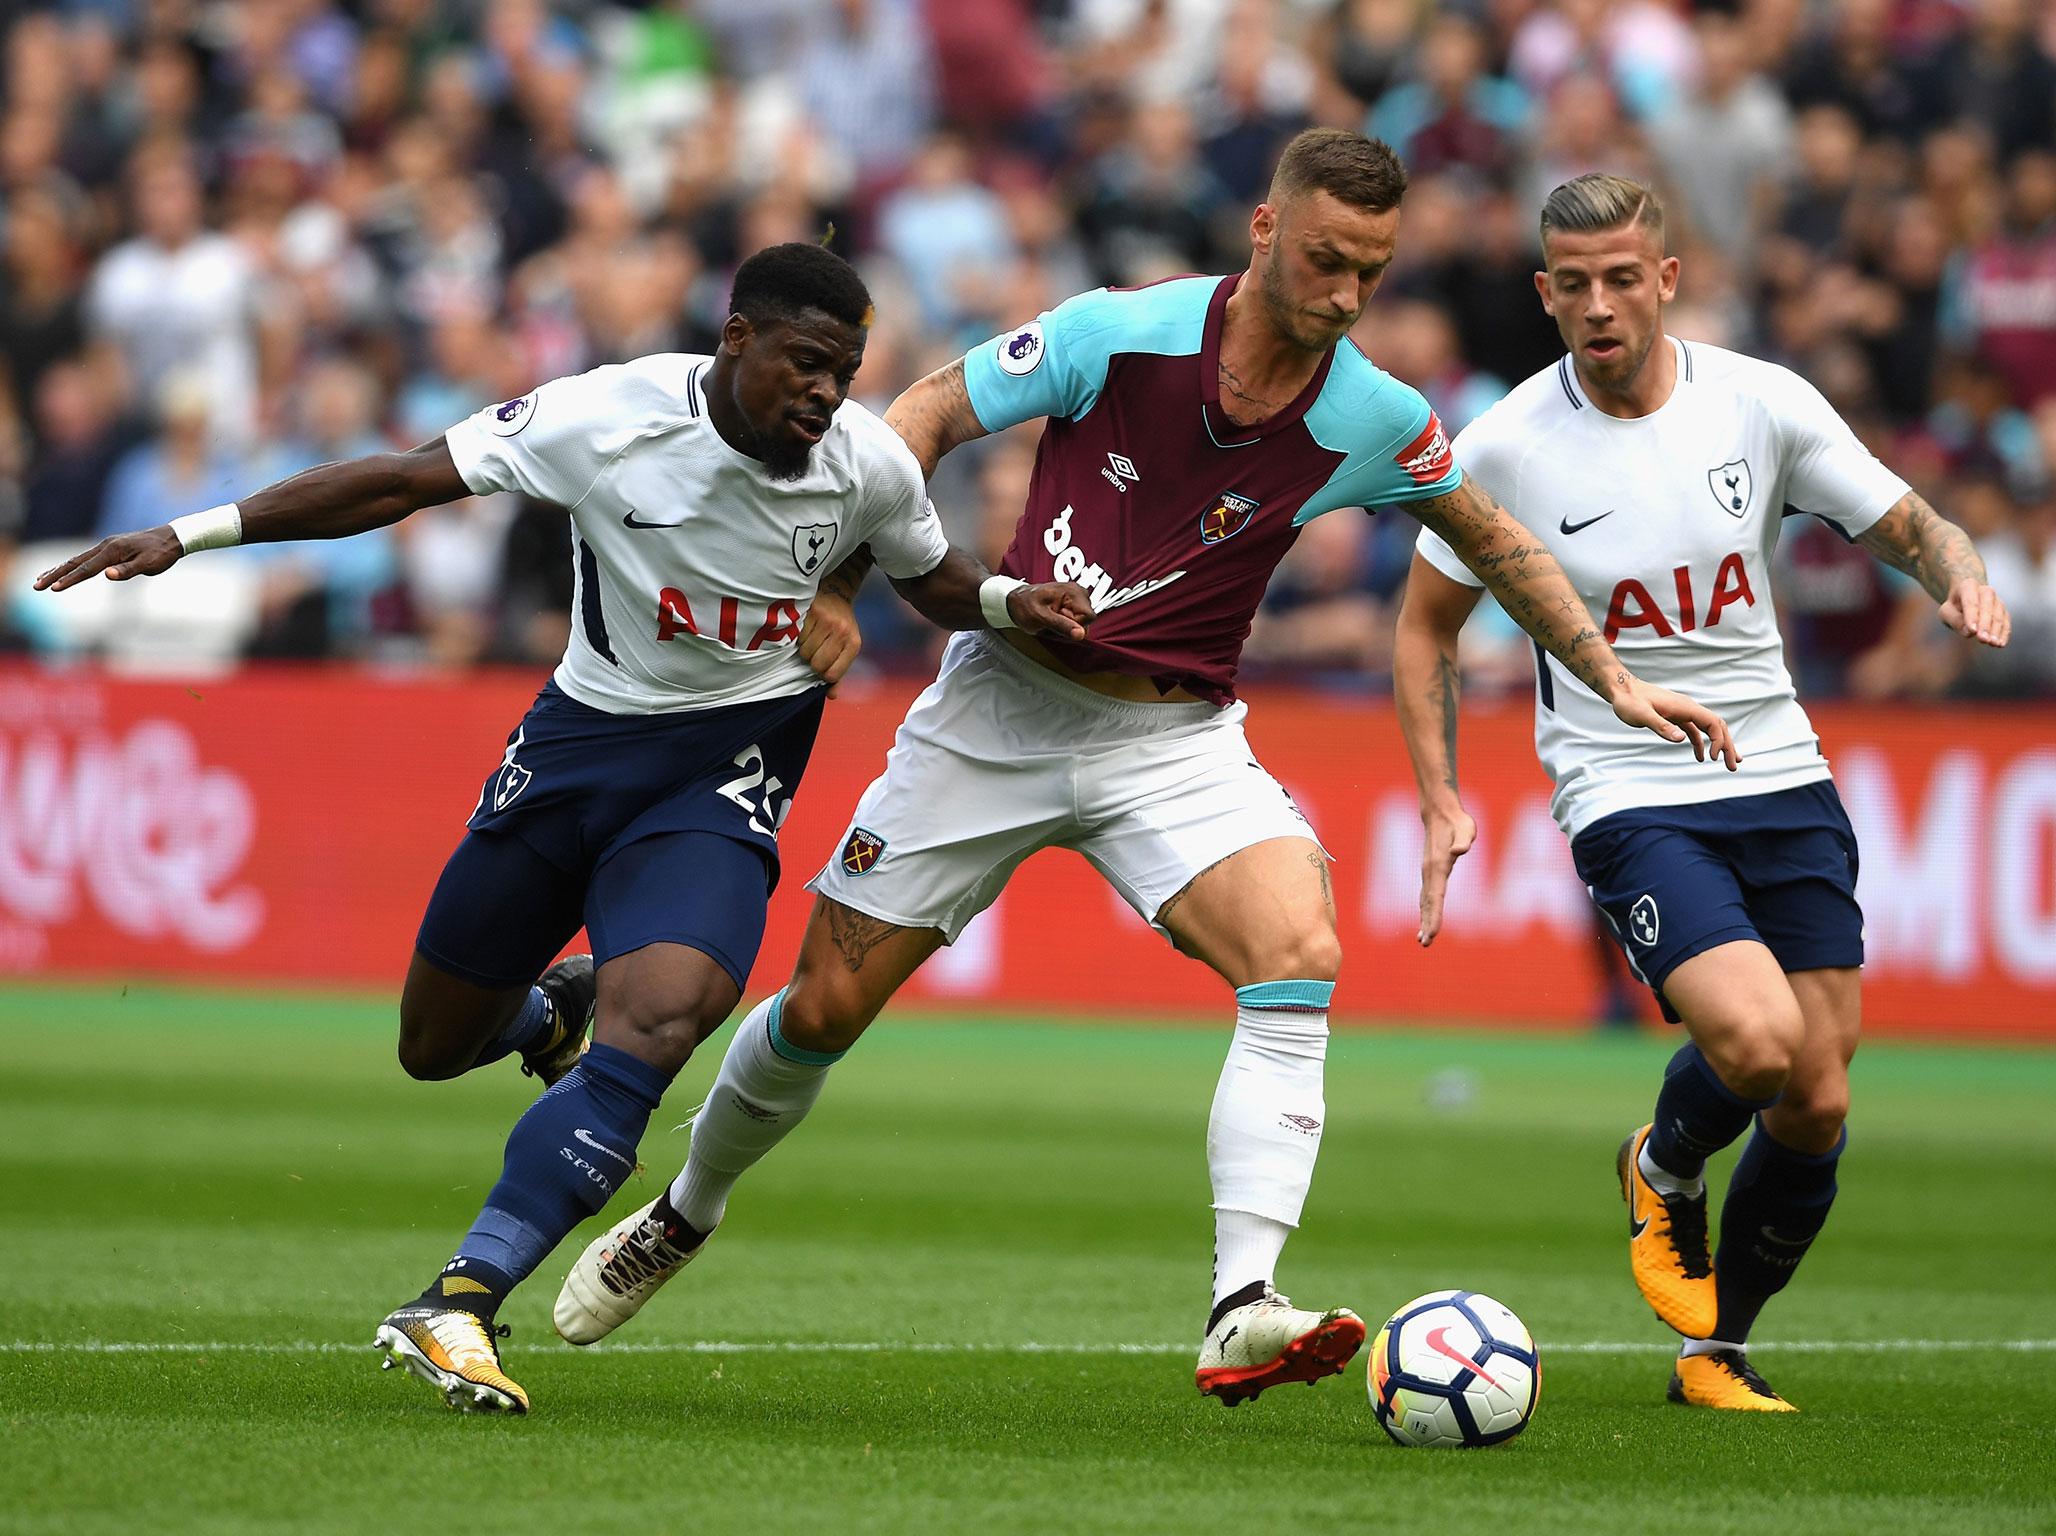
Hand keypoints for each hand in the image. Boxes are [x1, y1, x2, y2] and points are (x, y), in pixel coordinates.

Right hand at [34, 527, 183, 591]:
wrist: (172, 537)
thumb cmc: (162, 554)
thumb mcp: (149, 565)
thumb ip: (128, 571)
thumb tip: (107, 575)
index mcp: (113, 551)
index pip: (87, 569)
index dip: (70, 580)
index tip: (54, 588)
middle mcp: (105, 546)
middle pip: (74, 563)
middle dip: (55, 575)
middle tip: (36, 586)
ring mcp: (106, 546)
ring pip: (77, 559)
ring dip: (58, 570)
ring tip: (41, 579)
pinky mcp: (110, 548)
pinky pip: (86, 558)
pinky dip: (72, 565)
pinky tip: (65, 570)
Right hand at [799, 590, 861, 693]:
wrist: (837, 594)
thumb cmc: (841, 626)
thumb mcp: (847, 647)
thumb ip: (840, 671)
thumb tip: (832, 694)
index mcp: (853, 644)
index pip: (833, 674)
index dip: (824, 674)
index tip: (822, 667)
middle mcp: (842, 631)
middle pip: (817, 664)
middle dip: (812, 662)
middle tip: (815, 652)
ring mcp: (827, 621)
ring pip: (805, 651)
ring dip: (804, 649)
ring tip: (810, 639)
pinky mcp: (812, 611)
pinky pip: (798, 636)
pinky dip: (798, 637)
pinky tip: (805, 630)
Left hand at [1007, 581, 1094, 640]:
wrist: (1016, 601)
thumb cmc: (1025, 606)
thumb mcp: (1040, 618)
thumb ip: (1061, 626)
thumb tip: (1081, 634)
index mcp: (1073, 591)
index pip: (1089, 617)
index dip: (1075, 624)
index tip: (1059, 619)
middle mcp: (1079, 591)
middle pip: (1087, 620)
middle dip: (1071, 625)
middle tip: (1053, 619)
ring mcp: (1078, 596)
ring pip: (1083, 622)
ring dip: (1068, 625)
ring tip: (1053, 617)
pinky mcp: (1075, 602)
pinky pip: (1078, 620)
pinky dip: (1067, 622)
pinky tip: (1056, 617)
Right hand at [1417, 805, 1475, 946]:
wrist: (1440, 812)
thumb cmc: (1457, 821)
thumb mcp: (1466, 828)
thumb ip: (1463, 840)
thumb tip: (1459, 851)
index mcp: (1437, 866)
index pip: (1436, 896)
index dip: (1434, 915)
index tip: (1433, 932)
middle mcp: (1429, 872)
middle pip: (1427, 903)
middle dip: (1427, 923)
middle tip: (1425, 943)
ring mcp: (1427, 872)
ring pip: (1424, 901)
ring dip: (1424, 920)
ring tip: (1423, 940)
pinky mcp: (1430, 872)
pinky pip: (1426, 896)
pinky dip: (1425, 910)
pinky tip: (1425, 921)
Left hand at [1610, 678, 1740, 770]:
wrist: (1621, 689)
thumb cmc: (1629, 701)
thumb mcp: (1642, 715)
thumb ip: (1661, 726)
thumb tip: (1681, 739)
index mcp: (1685, 707)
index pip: (1713, 723)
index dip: (1718, 740)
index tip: (1713, 758)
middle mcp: (1688, 708)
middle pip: (1717, 726)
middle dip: (1727, 746)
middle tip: (1734, 766)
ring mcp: (1683, 712)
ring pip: (1708, 729)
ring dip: (1719, 746)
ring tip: (1727, 763)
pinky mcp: (1675, 717)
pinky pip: (1694, 731)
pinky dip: (1701, 744)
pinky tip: (1701, 757)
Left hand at [1939, 578, 2009, 647]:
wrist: (1966, 598)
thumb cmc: (1954, 606)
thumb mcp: (1946, 612)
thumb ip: (1955, 620)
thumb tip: (1969, 632)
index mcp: (1968, 586)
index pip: (1971, 602)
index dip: (1972, 616)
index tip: (1972, 631)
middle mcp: (1986, 591)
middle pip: (1987, 608)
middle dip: (1985, 625)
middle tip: (1983, 639)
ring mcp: (1997, 601)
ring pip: (1999, 615)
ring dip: (1996, 631)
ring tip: (1993, 643)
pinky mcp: (2004, 611)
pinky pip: (2006, 622)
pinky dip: (2004, 633)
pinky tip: (2000, 644)